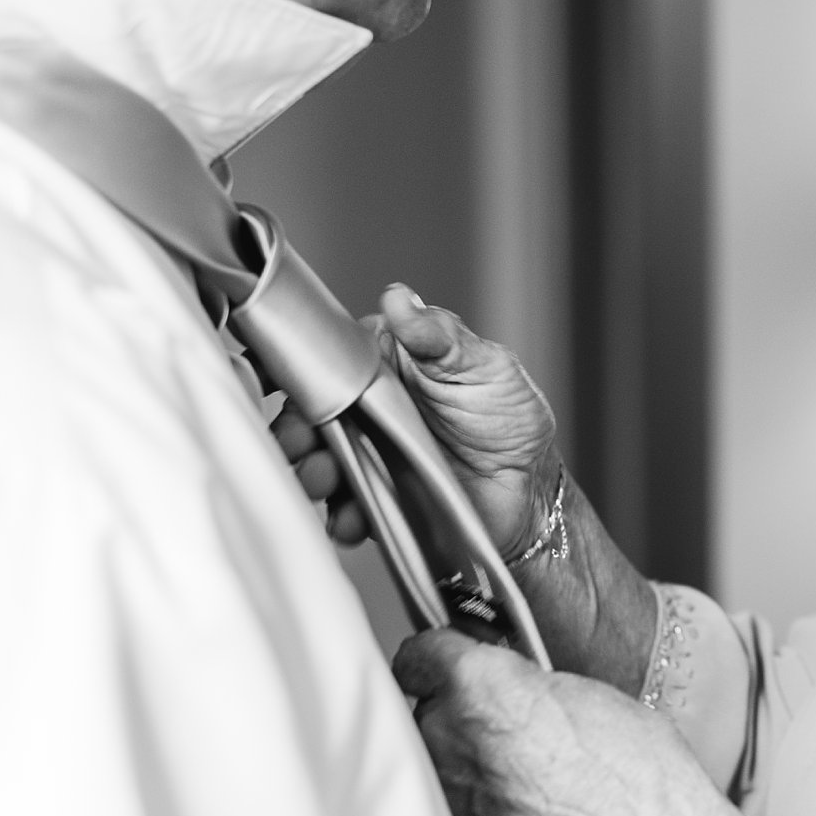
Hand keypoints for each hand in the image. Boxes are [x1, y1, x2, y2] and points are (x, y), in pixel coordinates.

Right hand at [273, 284, 558, 556]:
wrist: (531, 489)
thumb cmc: (509, 417)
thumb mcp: (483, 365)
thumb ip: (438, 335)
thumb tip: (400, 299)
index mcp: (384, 365)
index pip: (327, 358)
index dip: (300, 366)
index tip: (284, 377)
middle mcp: (367, 409)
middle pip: (310, 413)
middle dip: (294, 425)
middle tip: (300, 435)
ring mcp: (366, 455)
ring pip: (319, 460)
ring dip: (310, 470)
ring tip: (324, 476)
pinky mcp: (373, 498)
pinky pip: (343, 509)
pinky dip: (339, 515)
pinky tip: (349, 515)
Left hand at [393, 629, 791, 815]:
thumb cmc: (636, 771)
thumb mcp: (584, 692)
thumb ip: (524, 682)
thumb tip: (506, 683)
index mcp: (480, 686)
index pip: (419, 656)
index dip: (439, 656)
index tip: (451, 662)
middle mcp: (450, 738)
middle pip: (427, 711)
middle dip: (460, 712)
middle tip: (509, 722)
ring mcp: (450, 796)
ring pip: (438, 762)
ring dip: (465, 760)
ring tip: (520, 770)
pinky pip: (455, 810)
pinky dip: (479, 806)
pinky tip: (523, 809)